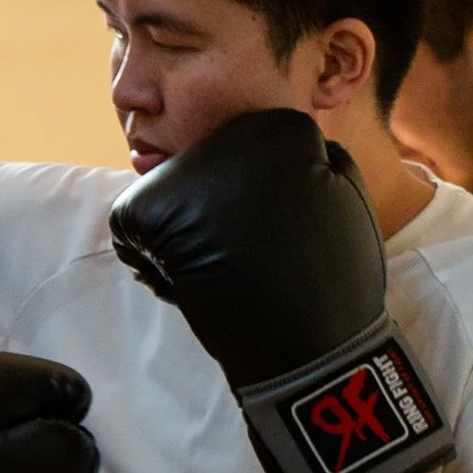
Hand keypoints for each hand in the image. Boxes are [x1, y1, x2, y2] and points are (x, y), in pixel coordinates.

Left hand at [109, 109, 452, 472]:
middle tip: (239, 259)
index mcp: (284, 126)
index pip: (241, 154)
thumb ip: (310, 162)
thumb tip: (275, 152)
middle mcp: (235, 131)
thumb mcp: (341, 198)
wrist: (308, 346)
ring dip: (176, 234)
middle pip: (197, 171)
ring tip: (216, 270)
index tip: (270, 240)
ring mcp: (193, 166)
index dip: (246, 206)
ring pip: (162, 196)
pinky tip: (187, 281)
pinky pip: (130, 225)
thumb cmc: (329, 282)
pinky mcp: (154, 203)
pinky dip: (148, 258)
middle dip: (206, 214)